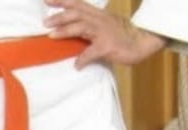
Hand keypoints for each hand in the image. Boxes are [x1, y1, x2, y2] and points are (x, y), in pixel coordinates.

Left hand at [45, 1, 166, 66]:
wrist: (143, 41)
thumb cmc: (122, 35)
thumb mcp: (105, 25)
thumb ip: (89, 26)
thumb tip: (69, 30)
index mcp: (98, 14)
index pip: (78, 4)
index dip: (62, 1)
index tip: (46, 0)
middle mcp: (100, 19)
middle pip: (77, 13)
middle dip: (60, 16)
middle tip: (45, 22)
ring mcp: (104, 32)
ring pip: (82, 27)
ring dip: (66, 30)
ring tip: (52, 35)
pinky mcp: (108, 46)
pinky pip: (92, 52)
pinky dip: (83, 58)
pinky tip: (77, 65)